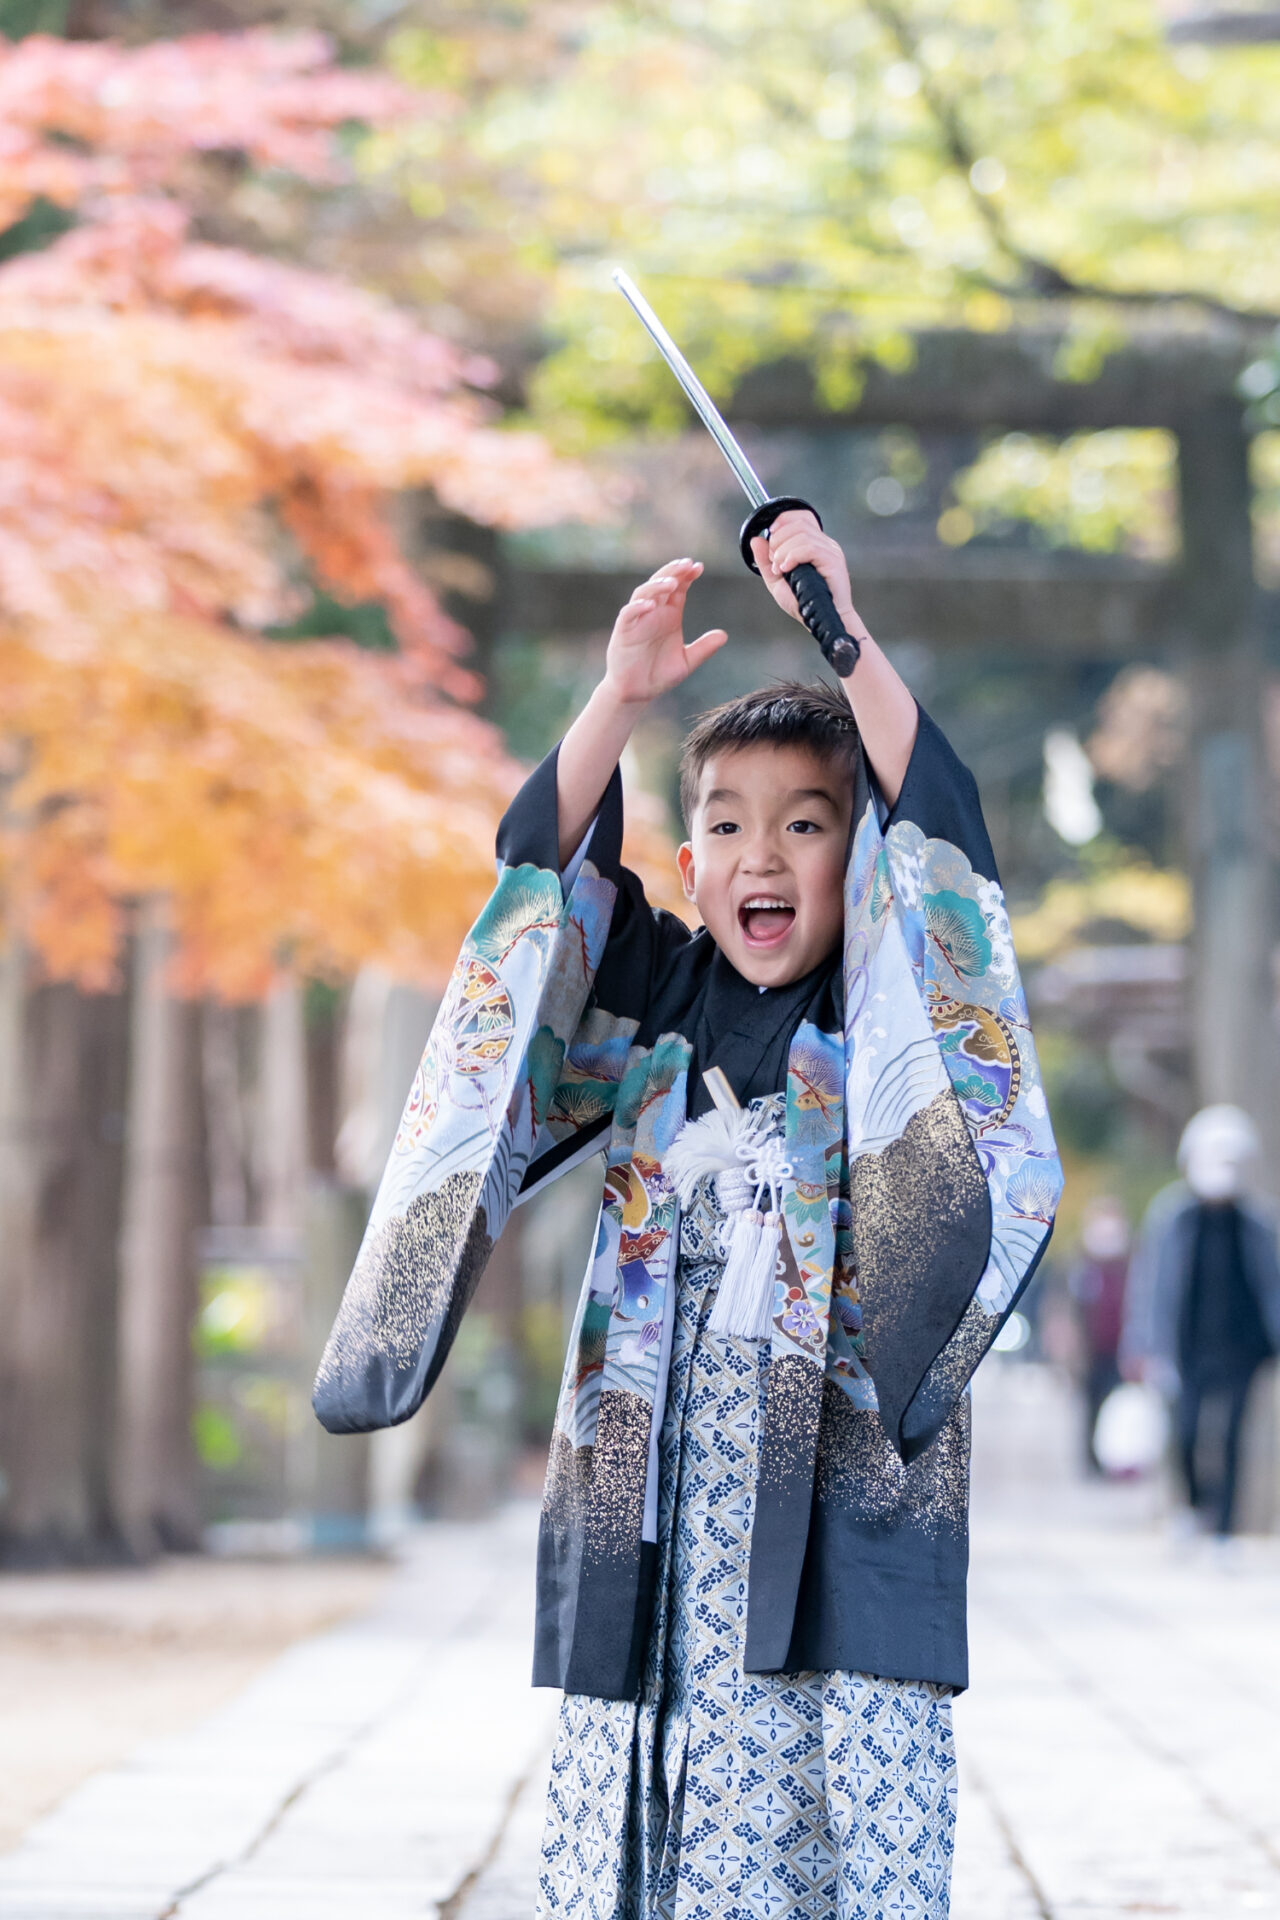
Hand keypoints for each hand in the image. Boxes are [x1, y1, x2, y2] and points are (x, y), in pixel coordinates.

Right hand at [604, 558, 727, 706]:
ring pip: (644, 593)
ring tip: (672, 582)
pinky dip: (638, 607)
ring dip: (657, 585)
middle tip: (687, 564)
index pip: (679, 588)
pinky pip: (628, 614)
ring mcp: (637, 620)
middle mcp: (653, 613)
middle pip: (662, 584)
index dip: (687, 576)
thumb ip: (704, 648)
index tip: (699, 567)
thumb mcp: (687, 662)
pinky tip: (651, 604)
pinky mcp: (623, 632)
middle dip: (674, 572)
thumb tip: (724, 635)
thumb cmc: (659, 675)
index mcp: (670, 615)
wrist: (637, 693)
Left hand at [749, 511, 866, 638]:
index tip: (770, 535)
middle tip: (774, 560)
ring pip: (801, 535)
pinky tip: (786, 568)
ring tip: (779, 568)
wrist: (821, 620)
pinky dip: (792, 556)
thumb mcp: (777, 580)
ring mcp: (831, 551)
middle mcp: (825, 544)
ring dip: (783, 550)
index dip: (783, 520)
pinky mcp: (833, 561)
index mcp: (815, 544)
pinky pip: (809, 548)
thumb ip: (765, 561)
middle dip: (778, 539)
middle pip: (798, 523)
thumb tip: (755, 539)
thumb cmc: (802, 603)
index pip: (802, 517)